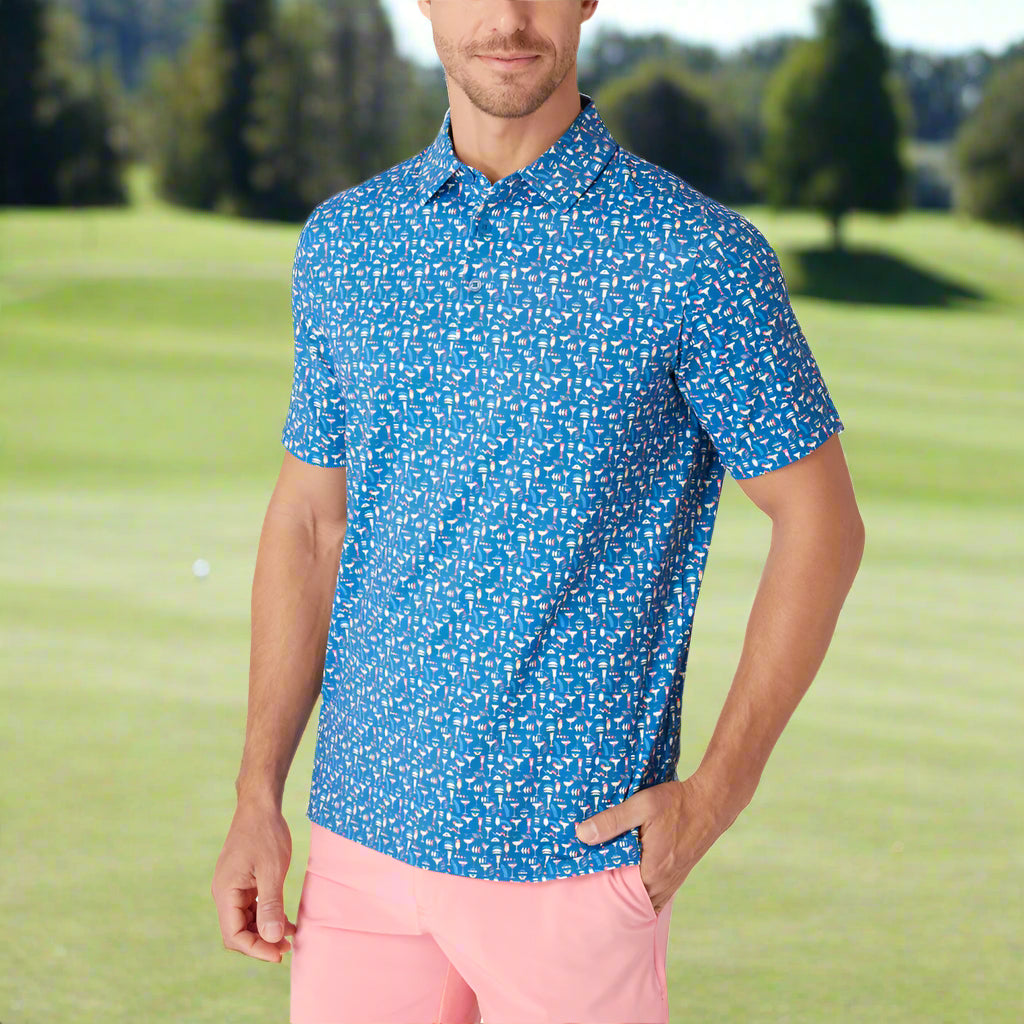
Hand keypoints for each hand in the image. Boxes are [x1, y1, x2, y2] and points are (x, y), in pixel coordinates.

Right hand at [212, 801, 296, 961]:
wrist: (260, 805)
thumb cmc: (266, 834)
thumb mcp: (272, 870)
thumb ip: (271, 905)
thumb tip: (272, 938)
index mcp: (225, 892)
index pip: (234, 935)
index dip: (255, 949)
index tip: (279, 953)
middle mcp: (224, 893)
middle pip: (238, 932)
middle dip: (261, 942)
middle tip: (288, 948)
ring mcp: (232, 887)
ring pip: (246, 921)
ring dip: (266, 931)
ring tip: (291, 937)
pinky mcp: (242, 882)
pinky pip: (252, 907)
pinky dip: (267, 916)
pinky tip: (287, 921)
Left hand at [575, 772, 729, 913]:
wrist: (712, 802)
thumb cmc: (677, 803)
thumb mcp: (641, 805)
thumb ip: (612, 820)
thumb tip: (582, 834)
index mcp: (652, 871)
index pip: (619, 894)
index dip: (601, 890)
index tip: (584, 883)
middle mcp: (663, 883)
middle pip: (631, 901)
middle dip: (613, 897)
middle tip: (592, 888)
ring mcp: (673, 882)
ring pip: (645, 900)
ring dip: (628, 896)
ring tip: (608, 886)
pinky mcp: (679, 875)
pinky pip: (657, 894)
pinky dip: (643, 893)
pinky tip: (632, 882)